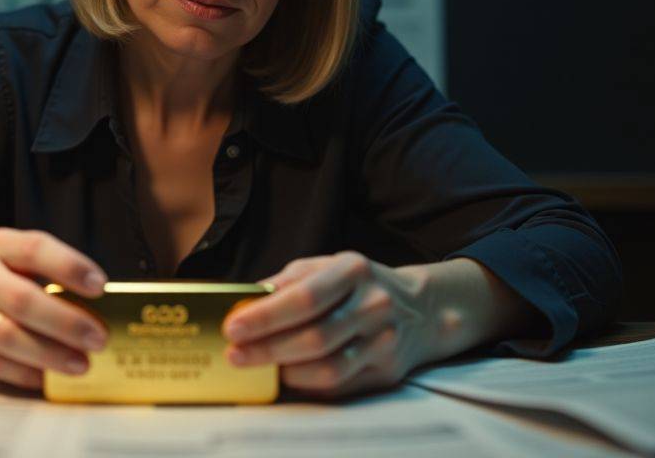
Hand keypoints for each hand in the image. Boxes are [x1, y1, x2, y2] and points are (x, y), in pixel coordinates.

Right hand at [0, 227, 108, 389]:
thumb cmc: (4, 280)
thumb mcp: (23, 262)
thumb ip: (56, 275)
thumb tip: (105, 310)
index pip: (35, 250)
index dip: (69, 267)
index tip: (100, 286)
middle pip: (22, 300)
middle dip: (65, 322)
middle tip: (99, 338)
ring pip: (8, 336)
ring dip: (50, 354)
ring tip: (82, 363)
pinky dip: (26, 373)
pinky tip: (50, 377)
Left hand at [222, 253, 510, 398]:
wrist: (421, 309)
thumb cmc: (358, 285)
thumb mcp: (326, 267)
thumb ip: (286, 282)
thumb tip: (244, 301)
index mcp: (354, 270)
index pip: (305, 298)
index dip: (266, 317)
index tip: (233, 328)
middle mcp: (374, 304)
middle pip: (314, 338)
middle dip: (267, 350)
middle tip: (235, 355)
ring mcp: (385, 341)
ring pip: (328, 368)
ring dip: (286, 372)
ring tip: (257, 367)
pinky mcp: (388, 371)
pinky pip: (340, 385)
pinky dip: (307, 384)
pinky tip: (287, 377)